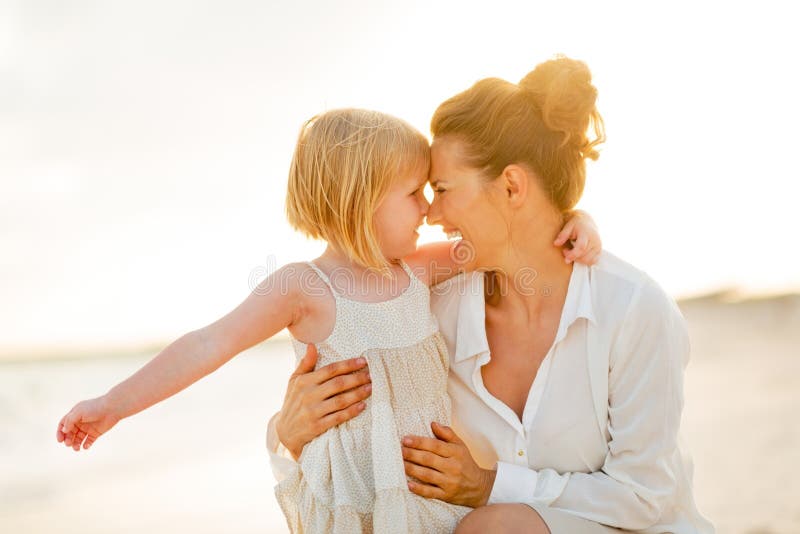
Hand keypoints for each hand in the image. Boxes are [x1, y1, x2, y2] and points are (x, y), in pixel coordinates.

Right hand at [57, 396, 120, 450]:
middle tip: (69, 444)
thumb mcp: (79, 412)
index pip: (63, 425)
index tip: (60, 440)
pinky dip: (86, 445)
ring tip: (77, 448)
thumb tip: (64, 430)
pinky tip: (86, 446)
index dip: (60, 433)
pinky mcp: (95, 433)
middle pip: (70, 433)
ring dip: (76, 444)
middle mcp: (80, 422)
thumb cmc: (95, 408)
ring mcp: (88, 428)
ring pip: (78, 439)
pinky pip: (88, 441)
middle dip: (68, 440)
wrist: (112, 408)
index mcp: (74, 415)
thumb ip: (70, 421)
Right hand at [275, 344, 371, 459]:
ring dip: (357, 394)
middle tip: (371, 374)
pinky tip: (362, 406)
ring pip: (340, 400)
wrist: (284, 431)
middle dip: (357, 378)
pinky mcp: (317, 426)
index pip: (330, 370)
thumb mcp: (294, 381)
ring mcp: (313, 411)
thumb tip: (312, 345)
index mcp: (304, 382)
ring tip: (370, 388)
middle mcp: (308, 395)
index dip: (348, 364)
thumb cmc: (292, 402)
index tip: (362, 361)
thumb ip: (305, 364)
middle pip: (338, 384)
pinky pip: (338, 417)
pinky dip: (351, 411)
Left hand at [402, 422, 495, 507]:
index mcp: (455, 453)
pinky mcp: (446, 495)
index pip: (435, 445)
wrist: (479, 487)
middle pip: (429, 459)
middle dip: (412, 454)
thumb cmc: (466, 463)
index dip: (419, 442)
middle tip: (400, 450)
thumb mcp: (460, 446)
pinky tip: (409, 484)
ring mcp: (449, 482)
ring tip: (401, 464)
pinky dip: (419, 489)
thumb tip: (433, 423)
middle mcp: (452, 467)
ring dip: (412, 469)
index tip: (406, 439)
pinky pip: (431, 492)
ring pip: (428, 475)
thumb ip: (447, 434)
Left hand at [554, 209, 601, 264]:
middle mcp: (595, 240)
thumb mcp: (568, 226)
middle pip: (584, 256)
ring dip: (578, 260)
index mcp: (587, 233)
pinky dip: (584, 261)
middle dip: (573, 257)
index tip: (564, 252)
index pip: (581, 247)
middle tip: (565, 251)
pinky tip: (578, 256)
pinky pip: (593, 261)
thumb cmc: (577, 224)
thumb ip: (562, 235)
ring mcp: (598, 246)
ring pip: (588, 260)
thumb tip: (555, 244)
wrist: (587, 222)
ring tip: (571, 253)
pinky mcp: (599, 251)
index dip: (572, 254)